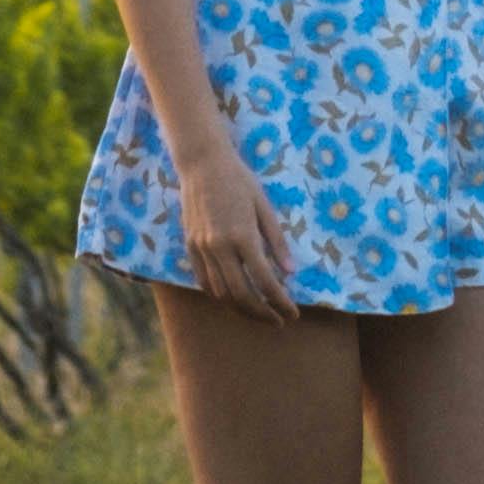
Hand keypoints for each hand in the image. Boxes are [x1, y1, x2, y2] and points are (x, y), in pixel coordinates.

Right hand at [174, 139, 301, 316]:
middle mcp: (221, 246)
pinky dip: (219, 295)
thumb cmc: (239, 180)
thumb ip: (277, 241)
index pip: (265, 281)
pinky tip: (232, 297)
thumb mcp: (264, 206)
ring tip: (258, 312)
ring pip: (221, 292)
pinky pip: (203, 281)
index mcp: (243, 235)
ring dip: (241, 308)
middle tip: (277, 320)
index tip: (292, 313)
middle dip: (262, 313)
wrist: (202, 163)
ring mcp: (202, 248)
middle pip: (242, 294)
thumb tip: (291, 273)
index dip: (280, 302)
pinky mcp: (191, 246)